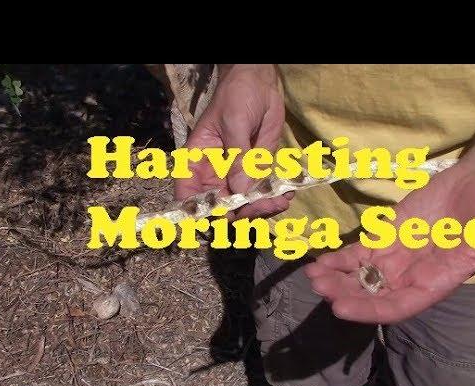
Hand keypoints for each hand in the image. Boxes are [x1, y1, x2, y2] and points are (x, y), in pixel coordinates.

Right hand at [175, 64, 290, 218]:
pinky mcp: (256, 172)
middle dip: (242, 211)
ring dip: (262, 208)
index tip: (224, 215)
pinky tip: (286, 194)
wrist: (260, 82)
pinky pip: (262, 193)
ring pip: (243, 204)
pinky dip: (274, 198)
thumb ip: (238, 157)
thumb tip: (241, 190)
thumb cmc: (236, 95)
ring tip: (280, 200)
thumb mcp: (235, 123)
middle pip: (221, 206)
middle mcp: (214, 173)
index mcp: (197, 161)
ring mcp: (236, 175)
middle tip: (265, 204)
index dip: (201, 211)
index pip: (188, 194)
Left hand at [304, 161, 474, 323]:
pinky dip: (340, 258)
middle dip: (345, 294)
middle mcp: (413, 276)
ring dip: (336, 278)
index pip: (400, 306)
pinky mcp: (388, 235)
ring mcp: (398, 256)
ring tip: (311, 275)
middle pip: (373, 295)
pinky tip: (319, 261)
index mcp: (439, 282)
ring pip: (361, 276)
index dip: (371, 310)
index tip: (341, 308)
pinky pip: (360, 252)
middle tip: (318, 289)